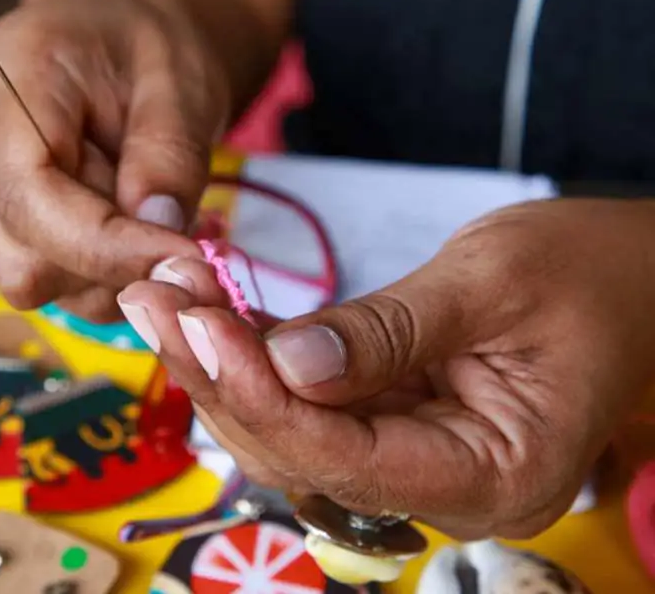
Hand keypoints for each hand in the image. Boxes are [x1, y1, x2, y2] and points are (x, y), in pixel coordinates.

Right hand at [0, 0, 227, 319]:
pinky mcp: (2, 222)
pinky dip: (99, 275)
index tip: (178, 258)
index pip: (27, 198)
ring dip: (105, 273)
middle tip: (167, 225)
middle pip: (19, 259)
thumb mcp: (181, 84)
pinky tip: (126, 227)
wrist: (123, 45)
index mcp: (8, 84)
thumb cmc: (150, 51)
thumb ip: (170, 156)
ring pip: (30, 280)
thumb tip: (158, 233)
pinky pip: (47, 279)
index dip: (103, 247)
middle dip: (105, 265)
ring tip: (143, 209)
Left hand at [118, 198, 654, 539]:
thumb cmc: (586, 274)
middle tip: (155, 299)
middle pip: (301, 451)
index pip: (347, 457)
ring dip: (223, 364)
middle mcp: (444, 489)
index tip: (198, 325)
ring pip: (290, 431)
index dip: (263, 395)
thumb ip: (387, 332)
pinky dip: (255, 356)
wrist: (628, 277)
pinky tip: (209, 309)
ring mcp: (412, 461)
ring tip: (167, 293)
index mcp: (493, 476)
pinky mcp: (389, 426)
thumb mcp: (489, 284)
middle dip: (220, 375)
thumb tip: (287, 366)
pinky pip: (307, 404)